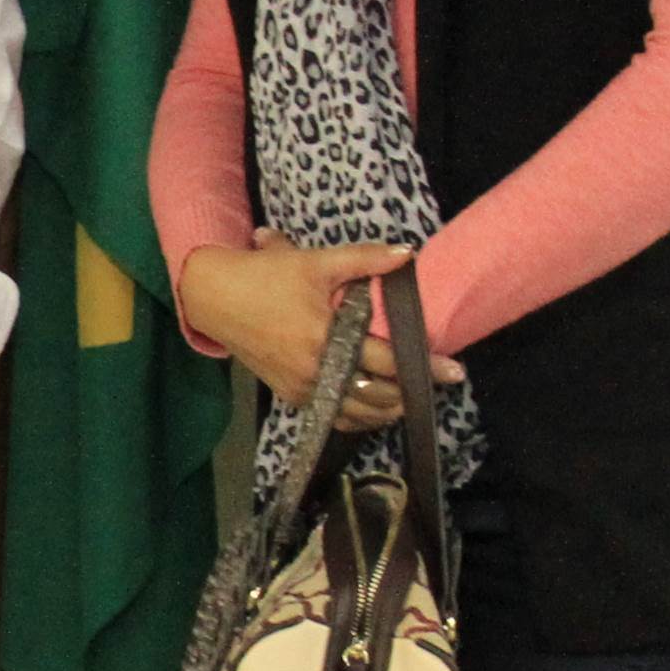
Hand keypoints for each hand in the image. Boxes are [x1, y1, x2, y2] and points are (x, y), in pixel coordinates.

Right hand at [172, 230, 453, 431]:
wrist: (215, 297)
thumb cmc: (266, 276)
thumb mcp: (315, 261)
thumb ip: (365, 258)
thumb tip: (408, 253)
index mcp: (327, 339)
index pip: (387, 361)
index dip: (424, 367)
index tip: (454, 372)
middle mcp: (316, 371)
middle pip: (377, 396)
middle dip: (410, 393)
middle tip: (435, 385)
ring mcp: (303, 389)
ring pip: (356, 414)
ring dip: (386, 410)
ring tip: (409, 398)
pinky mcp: (291, 396)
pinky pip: (333, 417)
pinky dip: (358, 417)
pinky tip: (374, 408)